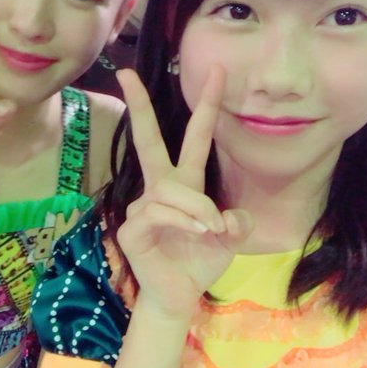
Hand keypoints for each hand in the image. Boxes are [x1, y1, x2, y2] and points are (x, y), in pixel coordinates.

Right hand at [115, 69, 251, 318]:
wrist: (179, 295)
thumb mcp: (231, 239)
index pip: (194, 138)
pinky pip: (157, 212)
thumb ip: (238, 222)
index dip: (206, 106)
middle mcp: (160, 188)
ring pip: (169, 190)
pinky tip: (196, 233)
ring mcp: (142, 206)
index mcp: (185, 183)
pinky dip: (182, 221)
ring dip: (196, 208)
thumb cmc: (200, 260)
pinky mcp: (132, 228)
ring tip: (210, 229)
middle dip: (141, 106)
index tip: (216, 71)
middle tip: (127, 73)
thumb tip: (227, 216)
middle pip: (147, 140)